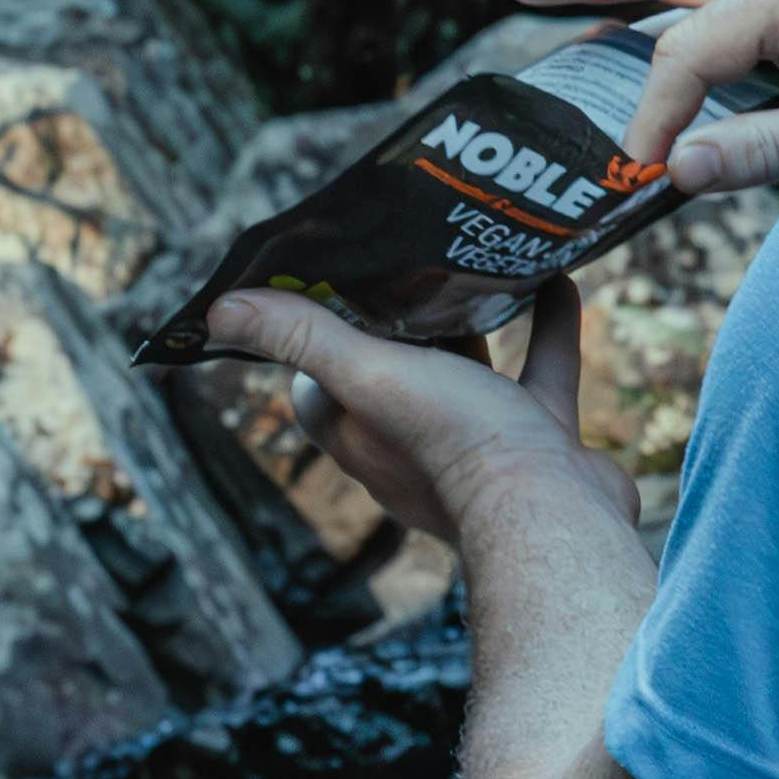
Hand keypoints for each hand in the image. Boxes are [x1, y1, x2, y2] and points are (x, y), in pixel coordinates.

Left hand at [203, 282, 601, 552]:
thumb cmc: (455, 443)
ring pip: (471, 378)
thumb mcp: (372, 375)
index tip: (327, 296)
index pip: (318, 393)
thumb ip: (304, 338)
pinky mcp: (539, 443)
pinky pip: (539, 376)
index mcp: (361, 438)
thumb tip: (219, 308)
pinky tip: (560, 283)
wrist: (552, 510)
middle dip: (402, 328)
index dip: (315, 347)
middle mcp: (412, 448)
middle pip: (395, 380)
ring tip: (485, 274)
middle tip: (413, 267)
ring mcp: (480, 447)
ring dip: (477, 329)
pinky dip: (547, 331)